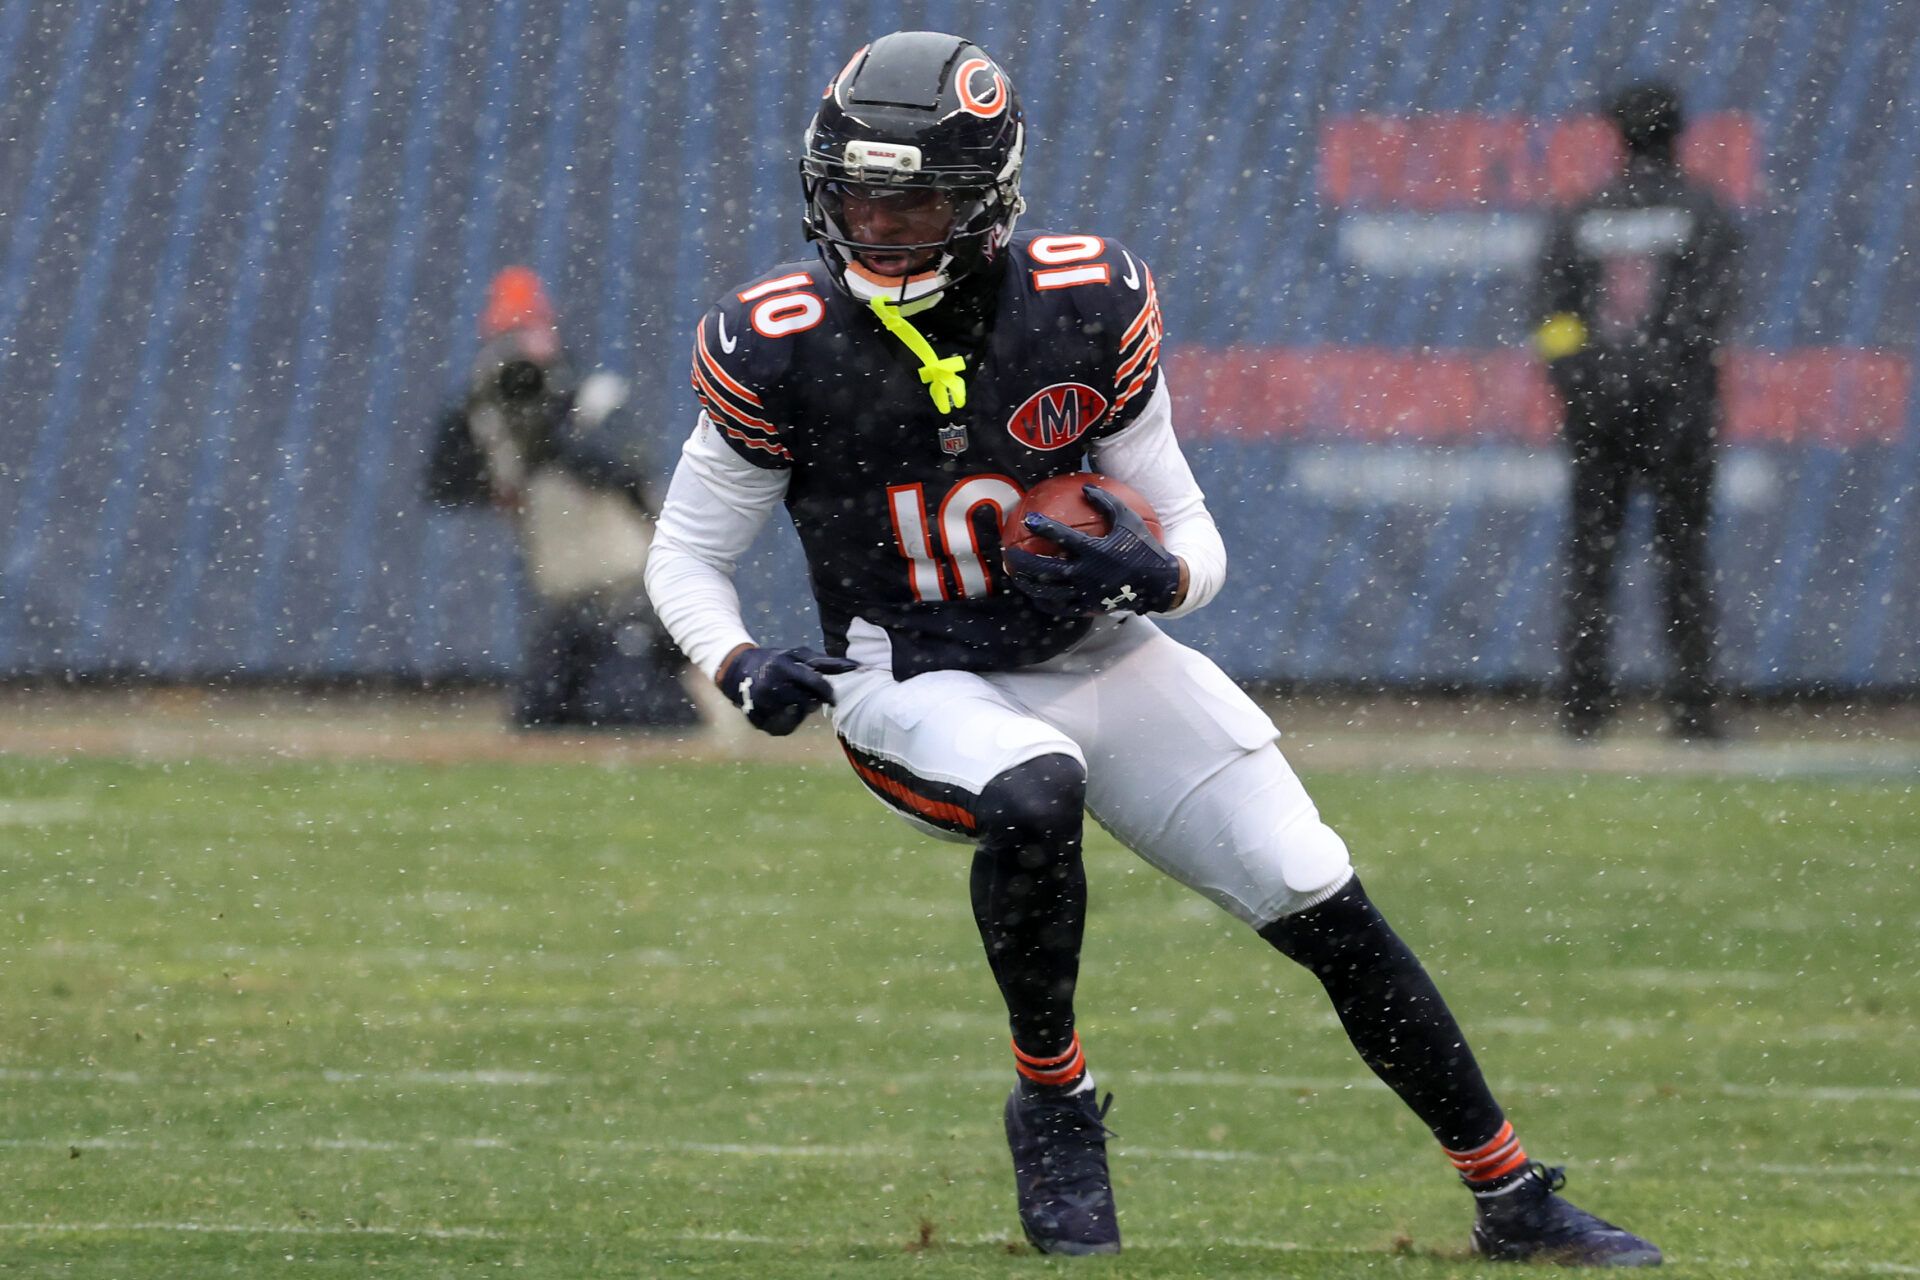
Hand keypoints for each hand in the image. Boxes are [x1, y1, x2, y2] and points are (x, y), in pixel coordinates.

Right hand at [716, 646, 858, 735]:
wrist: (738, 670)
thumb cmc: (776, 661)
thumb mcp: (797, 655)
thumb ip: (825, 662)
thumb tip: (857, 667)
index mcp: (782, 667)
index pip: (813, 682)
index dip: (827, 692)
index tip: (834, 698)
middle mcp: (771, 687)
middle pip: (806, 702)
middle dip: (813, 701)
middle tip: (810, 696)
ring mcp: (762, 706)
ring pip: (797, 716)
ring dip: (801, 710)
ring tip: (793, 699)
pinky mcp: (757, 721)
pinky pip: (784, 728)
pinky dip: (790, 721)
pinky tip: (784, 710)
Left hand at [1003, 485, 1180, 616]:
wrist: (1159, 583)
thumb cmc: (1143, 547)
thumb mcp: (1128, 519)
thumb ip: (1106, 502)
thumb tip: (1086, 486)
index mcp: (1096, 551)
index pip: (1064, 538)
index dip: (1044, 528)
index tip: (1029, 520)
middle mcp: (1087, 573)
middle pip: (1046, 570)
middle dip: (1024, 563)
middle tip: (1010, 555)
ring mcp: (1086, 593)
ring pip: (1049, 592)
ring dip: (1029, 584)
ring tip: (1016, 577)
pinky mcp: (1089, 607)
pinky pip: (1061, 608)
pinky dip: (1046, 602)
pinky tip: (1037, 596)